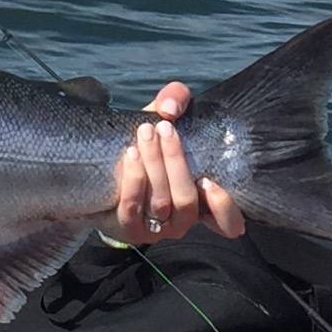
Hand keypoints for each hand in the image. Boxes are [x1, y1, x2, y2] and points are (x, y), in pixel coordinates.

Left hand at [110, 82, 244, 243]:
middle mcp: (183, 220)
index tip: (209, 180)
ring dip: (154, 165)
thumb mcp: (162, 122)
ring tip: (144, 133)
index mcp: (201, 201)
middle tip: (163, 128)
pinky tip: (130, 155)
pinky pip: (133, 207)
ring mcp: (157, 229)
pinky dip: (133, 179)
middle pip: (187, 199)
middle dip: (175, 161)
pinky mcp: (129, 229)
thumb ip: (175, 102)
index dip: (224, 208)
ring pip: (161, 202)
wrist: (102, 175)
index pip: (229, 222)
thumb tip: (170, 108)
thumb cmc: (145, 148)